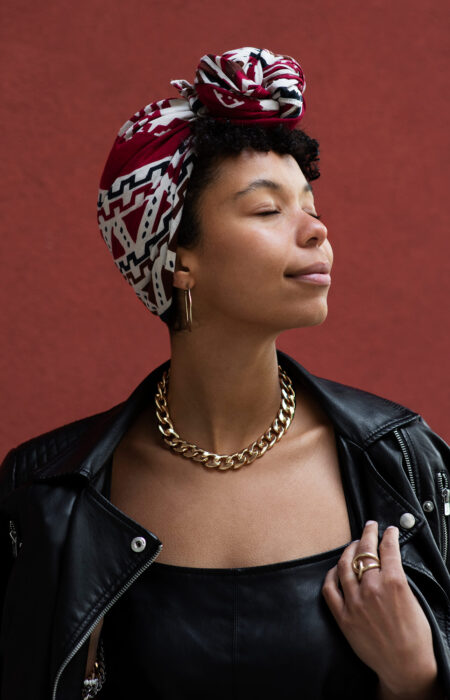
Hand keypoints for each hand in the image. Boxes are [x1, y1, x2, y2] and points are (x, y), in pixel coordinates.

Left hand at [322, 521, 438, 695]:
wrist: (405, 666)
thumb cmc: (416, 637)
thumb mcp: (414, 600)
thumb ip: (398, 578)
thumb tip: (389, 560)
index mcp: (394, 583)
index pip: (387, 548)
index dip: (387, 535)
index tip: (387, 529)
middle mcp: (371, 589)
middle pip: (363, 551)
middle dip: (367, 534)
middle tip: (369, 526)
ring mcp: (354, 602)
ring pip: (344, 564)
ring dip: (349, 550)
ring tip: (354, 544)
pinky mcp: (343, 617)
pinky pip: (329, 588)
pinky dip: (332, 574)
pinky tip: (337, 569)